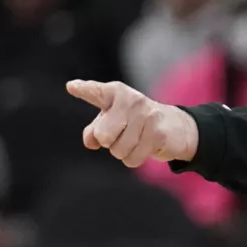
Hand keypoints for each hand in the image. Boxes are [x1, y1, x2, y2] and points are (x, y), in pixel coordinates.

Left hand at [66, 80, 198, 166]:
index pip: (97, 92)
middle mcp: (132, 100)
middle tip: (123, 133)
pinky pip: (132, 158)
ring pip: (118, 150)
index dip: (85, 90)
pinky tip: (144, 147)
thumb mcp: (111, 122)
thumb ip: (94, 131)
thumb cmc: (134, 122)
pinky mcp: (158, 133)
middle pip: (103, 136)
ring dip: (123, 152)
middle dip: (109, 142)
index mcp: (116, 93)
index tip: (72, 87)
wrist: (174, 127)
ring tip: (136, 140)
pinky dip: (134, 159)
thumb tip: (91, 141)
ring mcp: (146, 115)